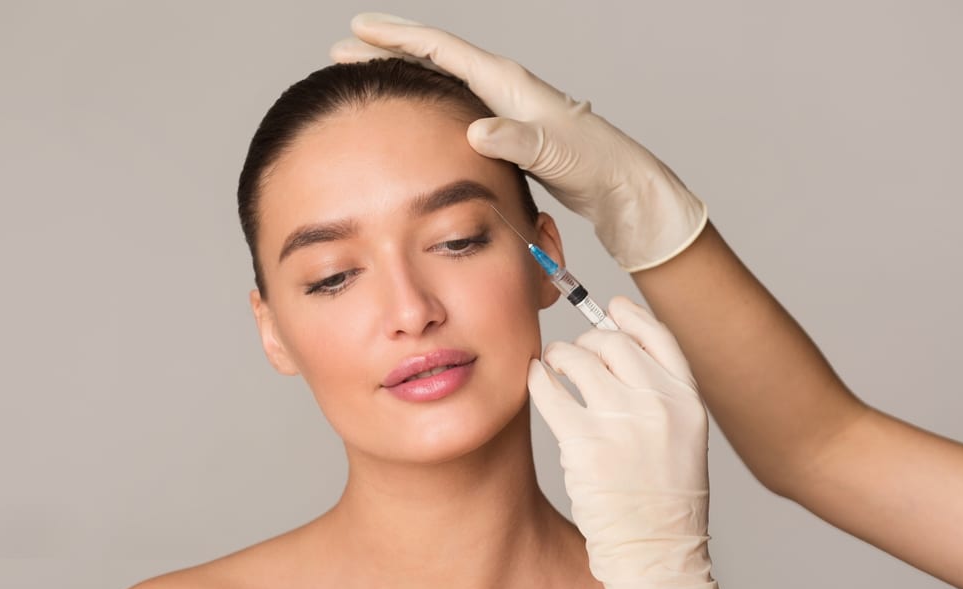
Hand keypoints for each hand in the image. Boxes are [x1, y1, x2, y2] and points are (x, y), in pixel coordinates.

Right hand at [330, 13, 706, 271]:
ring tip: (368, 77)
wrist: (619, 185)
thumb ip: (515, 139)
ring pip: (440, 81)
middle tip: (344, 50)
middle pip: (433, 59)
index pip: (442, 51)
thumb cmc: (592, 165)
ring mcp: (503, 107)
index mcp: (507, 83)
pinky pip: (453, 106)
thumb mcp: (552, 152)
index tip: (359, 29)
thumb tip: (476, 129)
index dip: (398, 38)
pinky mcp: (506, 130)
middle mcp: (502, 87)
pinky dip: (425, 102)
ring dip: (403, 75)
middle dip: (388, 51)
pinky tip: (414, 115)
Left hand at [527, 296, 739, 588]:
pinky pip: (550, 389)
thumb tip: (616, 344)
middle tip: (571, 356)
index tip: (611, 308)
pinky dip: (538, 379)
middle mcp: (659, 404)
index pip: (659, 336)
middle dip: (586, 343)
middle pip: (612, 343)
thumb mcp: (683, 440)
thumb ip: (660, 395)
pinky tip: (538, 382)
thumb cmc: (665, 501)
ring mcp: (622, 422)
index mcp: (688, 401)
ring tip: (552, 368)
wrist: (657, 555)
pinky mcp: (584, 443)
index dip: (630, 316)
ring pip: (577, 359)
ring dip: (558, 357)